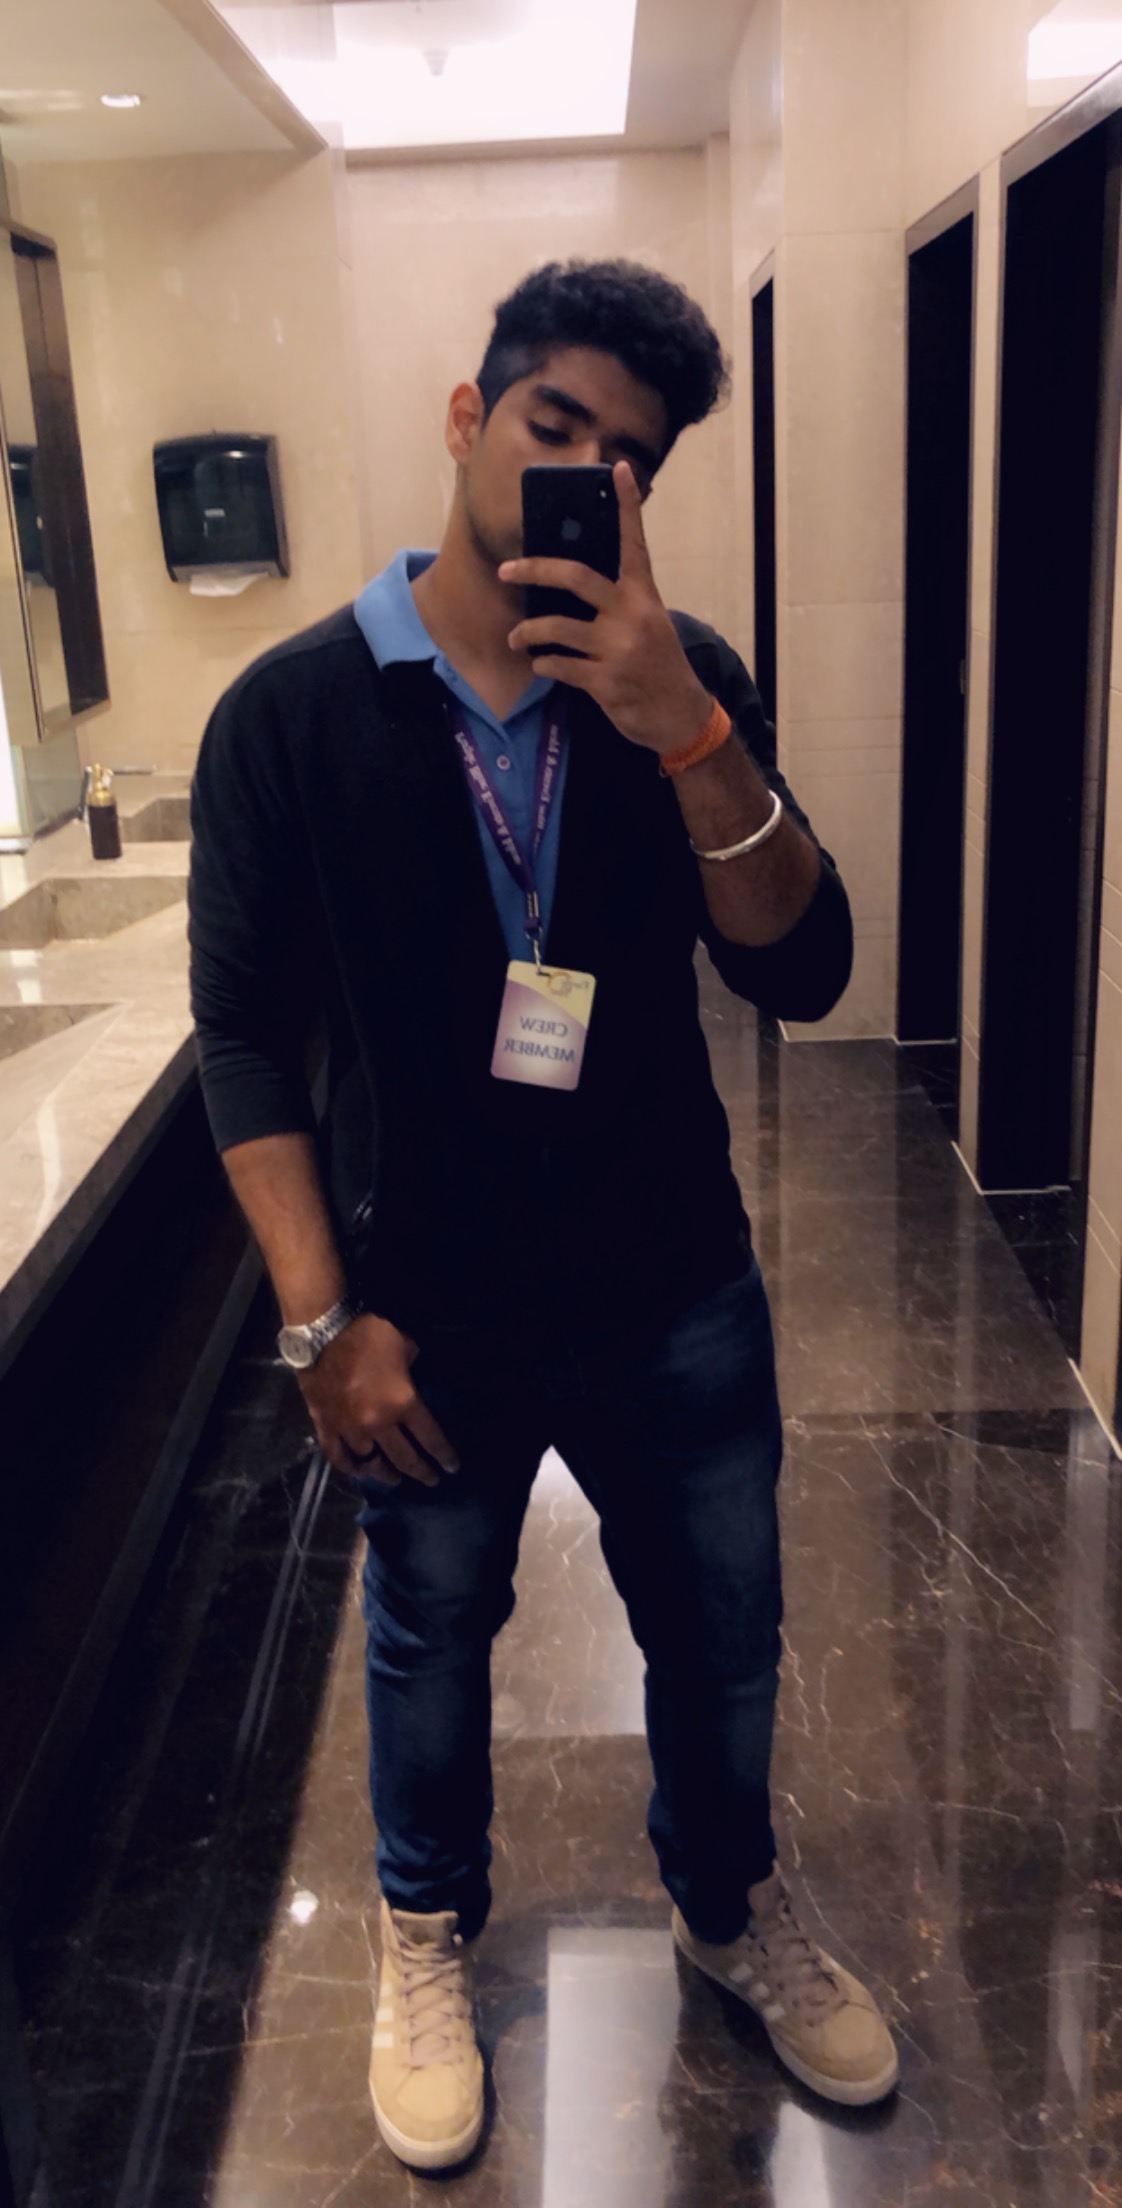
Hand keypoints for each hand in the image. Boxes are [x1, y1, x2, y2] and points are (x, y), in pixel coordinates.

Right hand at [298, 1312, 459, 1487]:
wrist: (322, 1331)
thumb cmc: (368, 1333)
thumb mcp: (405, 1344)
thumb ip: (413, 1368)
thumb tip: (410, 1377)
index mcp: (403, 1403)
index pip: (431, 1439)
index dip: (444, 1456)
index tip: (452, 1468)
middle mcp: (378, 1424)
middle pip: (404, 1459)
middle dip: (422, 1473)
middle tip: (430, 1480)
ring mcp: (350, 1429)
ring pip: (371, 1464)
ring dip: (386, 1474)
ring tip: (395, 1479)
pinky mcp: (326, 1427)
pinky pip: (338, 1457)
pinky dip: (350, 1468)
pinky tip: (359, 1472)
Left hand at [501, 460, 711, 756]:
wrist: (679, 713)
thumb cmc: (657, 663)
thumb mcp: (648, 622)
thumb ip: (618, 600)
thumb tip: (569, 580)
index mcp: (643, 594)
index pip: (633, 542)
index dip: (626, 505)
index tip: (619, 469)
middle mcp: (631, 615)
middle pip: (576, 577)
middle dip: (535, 570)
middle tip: (507, 570)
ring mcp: (618, 648)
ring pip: (557, 628)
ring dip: (527, 632)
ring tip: (516, 638)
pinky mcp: (605, 680)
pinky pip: (560, 666)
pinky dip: (544, 664)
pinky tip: (541, 664)